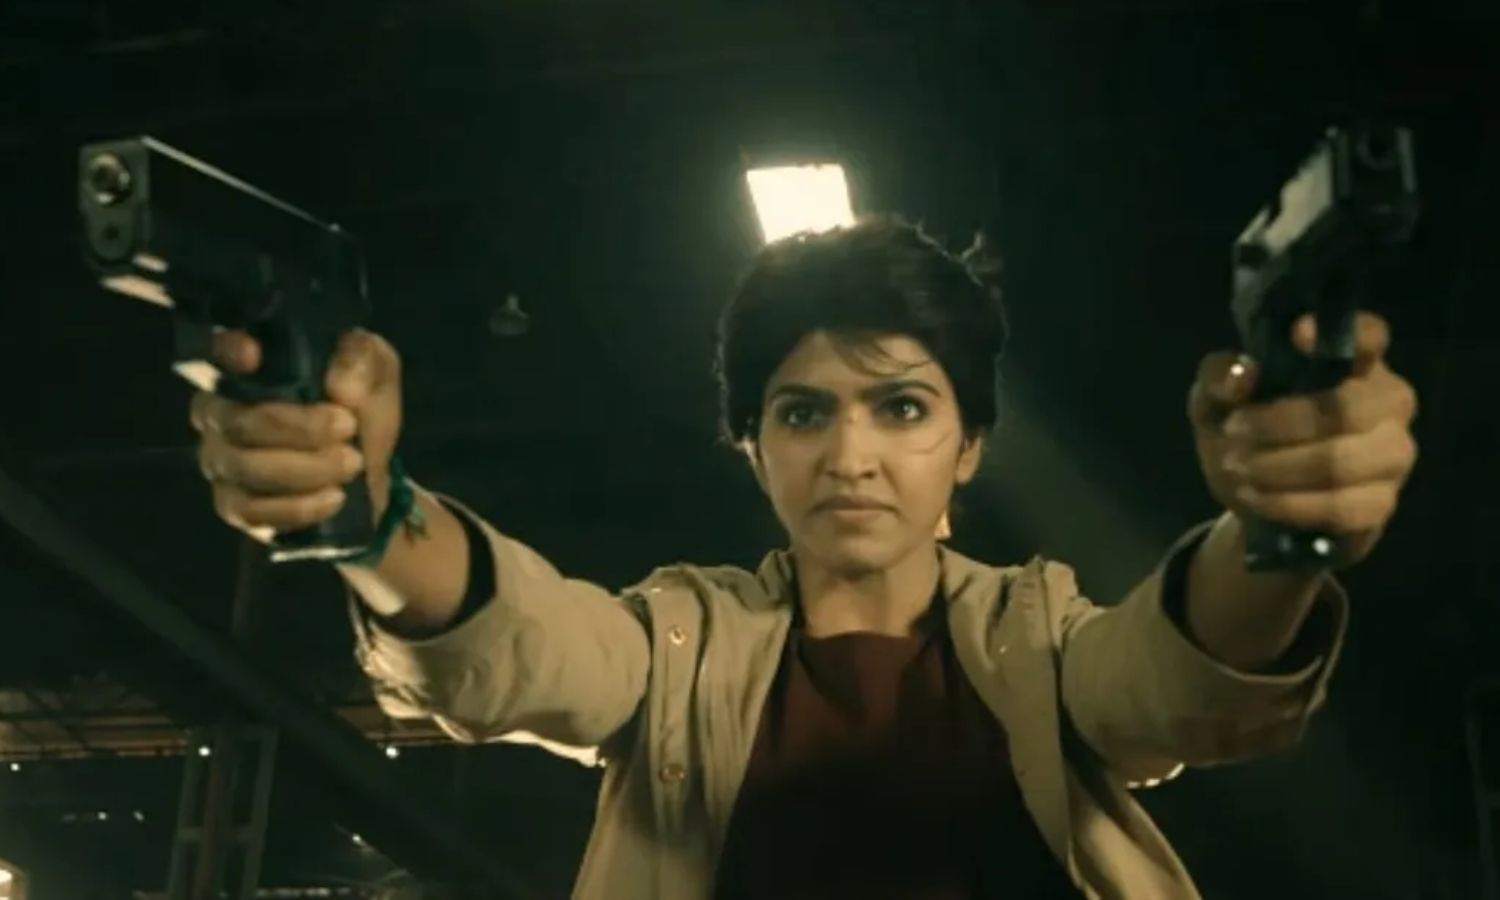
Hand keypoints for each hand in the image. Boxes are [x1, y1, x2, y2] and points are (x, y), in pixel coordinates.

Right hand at [189, 329, 403, 542]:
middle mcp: (220, 412)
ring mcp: (221, 461)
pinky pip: (250, 510)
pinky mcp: (234, 506)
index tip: (253, 354)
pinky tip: (333, 497)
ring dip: (306, 468)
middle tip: (349, 427)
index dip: (226, 351)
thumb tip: (341, 385)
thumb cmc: (360, 413)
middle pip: (240, 420)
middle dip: (302, 427)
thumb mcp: (375, 375)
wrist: (368, 476)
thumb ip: (361, 361)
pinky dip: (297, 506)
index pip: (218, 351)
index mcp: (250, 370)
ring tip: (352, 463)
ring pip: (246, 467)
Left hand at [1188, 311, 1418, 567]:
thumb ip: (1219, 379)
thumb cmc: (1243, 430)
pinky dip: (1289, 504)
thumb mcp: (1214, 400)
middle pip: (1346, 408)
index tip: (1297, 335)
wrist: (1253, 497)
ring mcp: (1392, 453)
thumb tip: (1243, 376)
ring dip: (1278, 468)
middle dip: (1278, 423)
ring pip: (1340, 462)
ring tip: (1238, 469)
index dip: (1347, 335)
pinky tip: (1257, 497)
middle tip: (1233, 432)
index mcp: (1354, 363)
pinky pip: (1341, 507)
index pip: (1371, 336)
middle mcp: (1387, 401)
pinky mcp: (1382, 502)